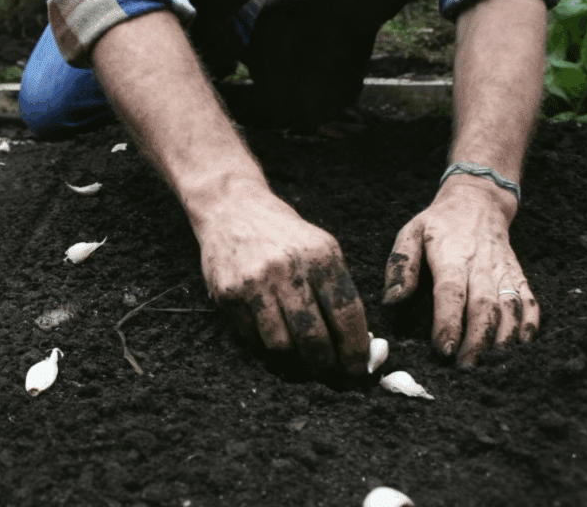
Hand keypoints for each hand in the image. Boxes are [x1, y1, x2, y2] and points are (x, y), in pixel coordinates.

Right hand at [193, 184, 368, 376]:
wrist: (233, 209)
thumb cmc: (284, 235)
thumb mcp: (321, 248)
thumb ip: (338, 290)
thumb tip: (357, 343)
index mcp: (320, 256)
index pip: (346, 314)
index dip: (356, 350)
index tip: (360, 369)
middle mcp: (287, 269)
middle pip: (313, 338)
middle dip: (327, 367)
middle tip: (332, 376)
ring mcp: (254, 282)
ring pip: (281, 345)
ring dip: (295, 361)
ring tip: (302, 361)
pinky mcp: (227, 293)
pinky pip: (252, 337)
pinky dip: (266, 346)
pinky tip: (274, 338)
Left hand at [382, 175, 538, 366]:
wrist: (478, 203)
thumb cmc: (438, 224)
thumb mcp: (410, 234)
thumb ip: (401, 266)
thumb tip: (391, 301)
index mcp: (451, 256)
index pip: (451, 293)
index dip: (449, 322)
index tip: (444, 350)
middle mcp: (482, 266)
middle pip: (484, 307)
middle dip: (477, 341)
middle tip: (465, 368)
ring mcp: (504, 272)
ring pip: (510, 310)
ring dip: (504, 340)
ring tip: (492, 367)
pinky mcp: (519, 277)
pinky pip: (530, 303)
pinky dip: (529, 327)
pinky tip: (522, 348)